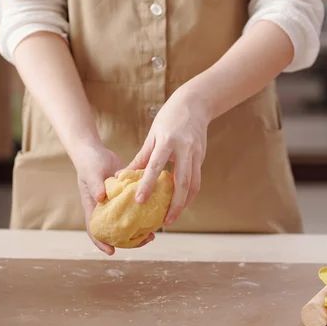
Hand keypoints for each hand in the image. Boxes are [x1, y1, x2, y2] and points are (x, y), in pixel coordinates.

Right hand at [73, 144, 154, 254]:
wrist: (94, 150)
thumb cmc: (90, 162)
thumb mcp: (92, 173)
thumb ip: (96, 185)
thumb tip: (100, 198)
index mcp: (93, 207)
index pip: (95, 229)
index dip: (101, 242)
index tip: (111, 251)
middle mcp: (104, 208)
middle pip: (115, 230)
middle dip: (129, 240)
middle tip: (146, 241)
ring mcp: (115, 203)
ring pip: (127, 221)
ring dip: (139, 228)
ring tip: (154, 233)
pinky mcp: (124, 195)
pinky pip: (134, 208)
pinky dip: (143, 213)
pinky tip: (156, 215)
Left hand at [124, 89, 210, 225]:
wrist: (195, 104)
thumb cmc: (169, 118)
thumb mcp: (153, 135)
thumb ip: (142, 156)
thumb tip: (125, 175)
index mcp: (168, 141)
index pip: (156, 166)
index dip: (147, 184)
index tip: (139, 201)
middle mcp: (185, 149)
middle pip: (182, 182)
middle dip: (175, 204)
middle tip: (165, 222)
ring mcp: (196, 154)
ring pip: (193, 184)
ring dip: (185, 203)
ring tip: (173, 217)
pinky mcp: (202, 158)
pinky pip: (197, 180)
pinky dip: (190, 194)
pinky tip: (182, 203)